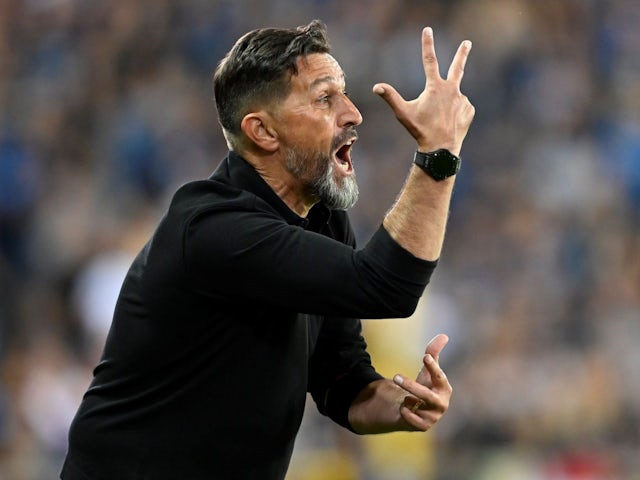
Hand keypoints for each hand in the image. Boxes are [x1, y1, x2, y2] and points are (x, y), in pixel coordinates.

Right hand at [373, 27, 474, 155]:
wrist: (441, 148)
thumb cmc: (420, 130)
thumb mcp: (403, 113)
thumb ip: (390, 97)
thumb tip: (376, 86)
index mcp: (435, 87)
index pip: (429, 60)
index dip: (427, 44)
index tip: (428, 30)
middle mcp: (452, 90)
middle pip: (457, 67)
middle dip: (462, 54)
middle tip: (467, 43)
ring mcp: (462, 100)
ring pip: (453, 97)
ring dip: (446, 105)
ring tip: (440, 119)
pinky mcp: (468, 110)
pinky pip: (460, 108)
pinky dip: (454, 113)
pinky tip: (448, 123)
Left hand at [393, 334, 451, 430]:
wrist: (418, 409)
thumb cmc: (426, 385)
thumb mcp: (427, 369)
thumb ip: (434, 352)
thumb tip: (444, 335)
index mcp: (444, 388)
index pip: (439, 376)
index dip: (433, 367)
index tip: (425, 356)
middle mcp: (442, 403)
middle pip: (425, 395)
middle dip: (410, 386)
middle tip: (395, 375)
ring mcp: (434, 416)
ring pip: (414, 404)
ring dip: (407, 399)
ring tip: (407, 398)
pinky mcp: (423, 426)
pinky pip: (409, 417)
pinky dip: (404, 410)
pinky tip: (405, 408)